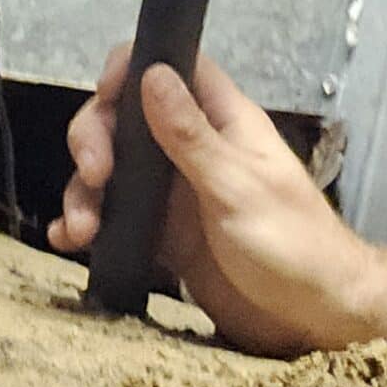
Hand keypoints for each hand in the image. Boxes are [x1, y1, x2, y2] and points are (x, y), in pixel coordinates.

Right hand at [50, 46, 386, 358]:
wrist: (317, 318)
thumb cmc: (293, 246)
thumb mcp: (237, 188)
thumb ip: (190, 136)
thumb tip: (152, 74)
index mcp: (222, 123)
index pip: (173, 69)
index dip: (132, 68)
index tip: (105, 94)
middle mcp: (194, 151)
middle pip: (126, 120)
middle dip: (95, 138)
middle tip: (94, 174)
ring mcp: (177, 195)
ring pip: (114, 172)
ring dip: (85, 191)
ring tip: (78, 228)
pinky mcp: (165, 238)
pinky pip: (117, 220)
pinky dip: (89, 225)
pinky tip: (69, 241)